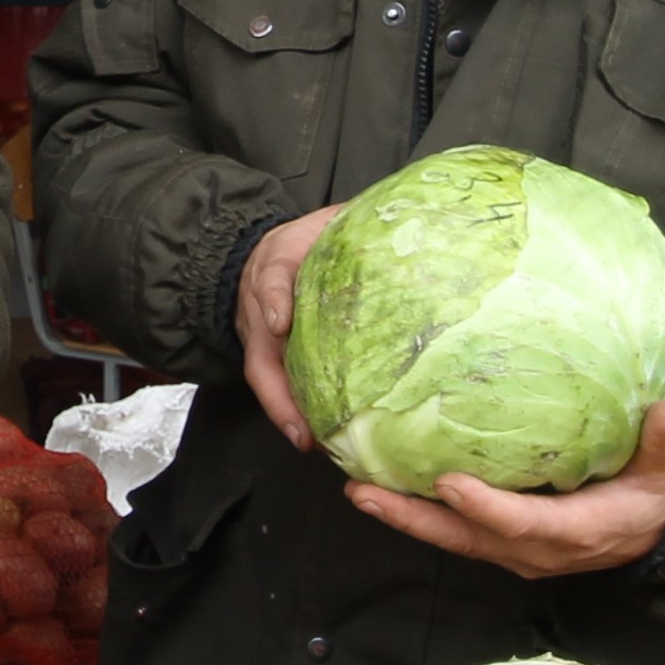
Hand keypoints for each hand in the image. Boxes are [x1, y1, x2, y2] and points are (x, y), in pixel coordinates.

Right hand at [235, 204, 344, 450]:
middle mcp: (262, 309)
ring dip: (285, 414)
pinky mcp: (271, 356)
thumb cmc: (301, 242)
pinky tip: (321, 438)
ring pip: (265, 379)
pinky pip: (280, 388)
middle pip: (260, 355)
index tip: (280, 322)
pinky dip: (295, 415)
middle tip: (302, 427)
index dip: (273, 299)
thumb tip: (405, 223)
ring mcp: (262, 337)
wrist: (259, 255)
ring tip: (311, 442)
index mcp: (276, 266)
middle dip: (278, 394)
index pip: (271, 278)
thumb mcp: (323, 222)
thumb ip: (350, 224)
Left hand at [344, 399, 664, 581]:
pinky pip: (454, 533)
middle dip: (414, 518)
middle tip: (364, 493)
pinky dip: (418, 515)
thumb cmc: (653, 496)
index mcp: (576, 532)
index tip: (448, 482)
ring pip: (451, 538)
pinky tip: (382, 491)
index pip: (524, 524)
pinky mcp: (501, 544)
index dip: (486, 507)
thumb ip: (664, 443)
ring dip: (404, 517)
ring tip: (358, 492)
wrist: (651, 535)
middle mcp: (535, 550)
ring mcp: (514, 551)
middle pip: (467, 538)